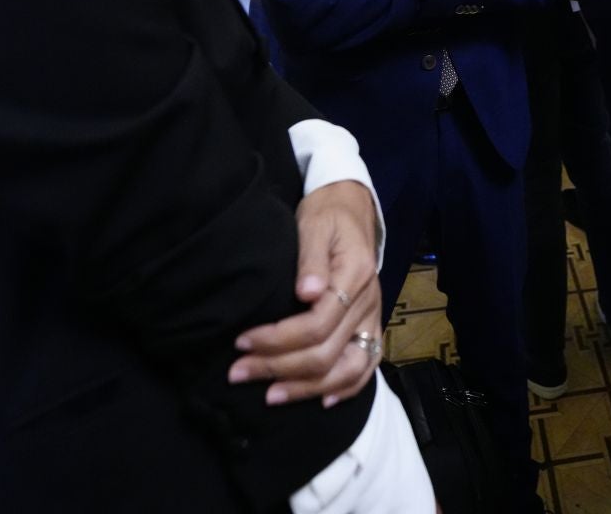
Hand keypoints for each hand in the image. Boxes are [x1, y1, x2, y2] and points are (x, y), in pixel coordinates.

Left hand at [229, 182, 382, 406]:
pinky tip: (321, 401)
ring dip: (308, 388)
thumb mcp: (314, 225)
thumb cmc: (326, 217)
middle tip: (238, 373)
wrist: (351, 210)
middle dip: (278, 367)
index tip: (241, 341)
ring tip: (271, 396)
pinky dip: (346, 389)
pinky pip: (366, 367)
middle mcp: (368, 303)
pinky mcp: (371, 327)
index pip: (317, 323)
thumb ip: (311, 258)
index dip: (277, 338)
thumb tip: (306, 292)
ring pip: (348, 369)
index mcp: (355, 277)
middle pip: (326, 352)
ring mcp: (372, 319)